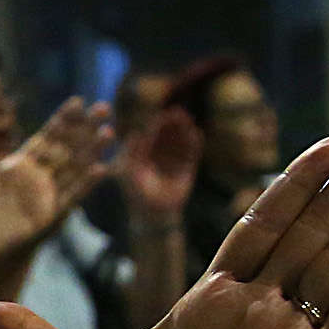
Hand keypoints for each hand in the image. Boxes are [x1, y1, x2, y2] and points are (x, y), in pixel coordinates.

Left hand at [0, 97, 111, 304]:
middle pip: (66, 148)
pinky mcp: (45, 217)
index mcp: (15, 165)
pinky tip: (100, 168)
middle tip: (104, 107)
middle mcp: (34, 179)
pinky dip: (84, 184)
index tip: (79, 102)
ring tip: (109, 131)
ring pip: (73, 169)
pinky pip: (69, 197)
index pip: (45, 137)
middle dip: (85, 129)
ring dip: (92, 151)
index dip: (63, 120)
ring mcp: (42, 197)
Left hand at [119, 104, 200, 220]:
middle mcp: (159, 150)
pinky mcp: (187, 166)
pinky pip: (192, 152)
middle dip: (173, 122)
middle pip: (168, 131)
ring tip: (189, 123)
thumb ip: (133, 154)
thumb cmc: (137, 194)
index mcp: (144, 149)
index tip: (161, 115)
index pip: (151, 131)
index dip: (157, 122)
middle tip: (179, 114)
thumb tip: (134, 134)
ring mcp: (173, 157)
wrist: (154, 214)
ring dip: (185, 129)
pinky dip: (195, 143)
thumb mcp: (131, 173)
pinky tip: (197, 134)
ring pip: (181, 139)